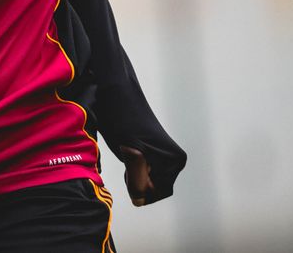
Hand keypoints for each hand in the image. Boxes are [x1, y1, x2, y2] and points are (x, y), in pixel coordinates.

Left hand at [95, 82, 186, 204]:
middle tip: (125, 156)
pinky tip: (126, 150)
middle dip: (136, 180)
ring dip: (133, 174)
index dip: (138, 185)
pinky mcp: (155, 151)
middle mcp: (175, 159)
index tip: (127, 163)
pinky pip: (145, 172)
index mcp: (175, 160)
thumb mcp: (129, 150)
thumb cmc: (122, 118)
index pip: (156, 192)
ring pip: (147, 180)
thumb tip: (139, 201)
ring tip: (125, 150)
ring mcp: (165, 155)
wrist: (116, 92)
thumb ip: (137, 177)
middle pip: (153, 189)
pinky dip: (133, 168)